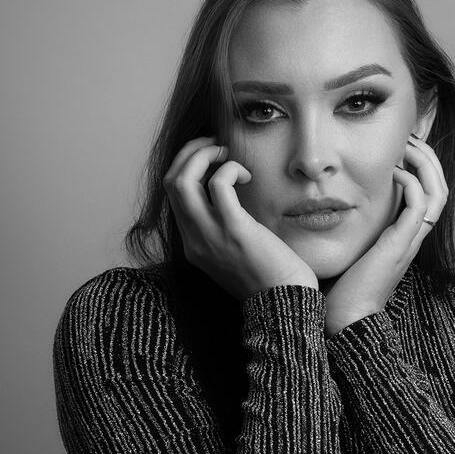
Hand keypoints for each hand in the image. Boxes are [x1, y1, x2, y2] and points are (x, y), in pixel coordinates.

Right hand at [163, 136, 317, 300]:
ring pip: (181, 180)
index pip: (173, 197)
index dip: (187, 168)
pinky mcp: (235, 230)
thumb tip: (231, 202)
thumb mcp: (235, 255)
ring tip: (226, 154)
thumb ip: (224, 232)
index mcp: (193, 245)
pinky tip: (245, 175)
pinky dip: (229, 169)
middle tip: (216, 146)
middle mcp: (194, 240)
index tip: (210, 159)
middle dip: (189, 154)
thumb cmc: (269, 279)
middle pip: (169, 183)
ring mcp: (210, 235)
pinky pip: (218, 185)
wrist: (285, 306)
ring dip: (202, 155)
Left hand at [323, 134, 448, 335]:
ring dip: (425, 164)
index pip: (427, 194)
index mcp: (403, 237)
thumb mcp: (347, 250)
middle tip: (409, 137)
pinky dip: (410, 183)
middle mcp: (412, 237)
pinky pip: (419, 205)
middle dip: (428, 158)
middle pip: (440, 188)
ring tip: (407, 145)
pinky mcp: (400, 245)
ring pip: (438, 192)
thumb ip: (348, 229)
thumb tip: (327, 207)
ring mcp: (409, 241)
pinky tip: (392, 172)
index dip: (421, 167)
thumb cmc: (339, 291)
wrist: (344, 321)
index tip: (402, 147)